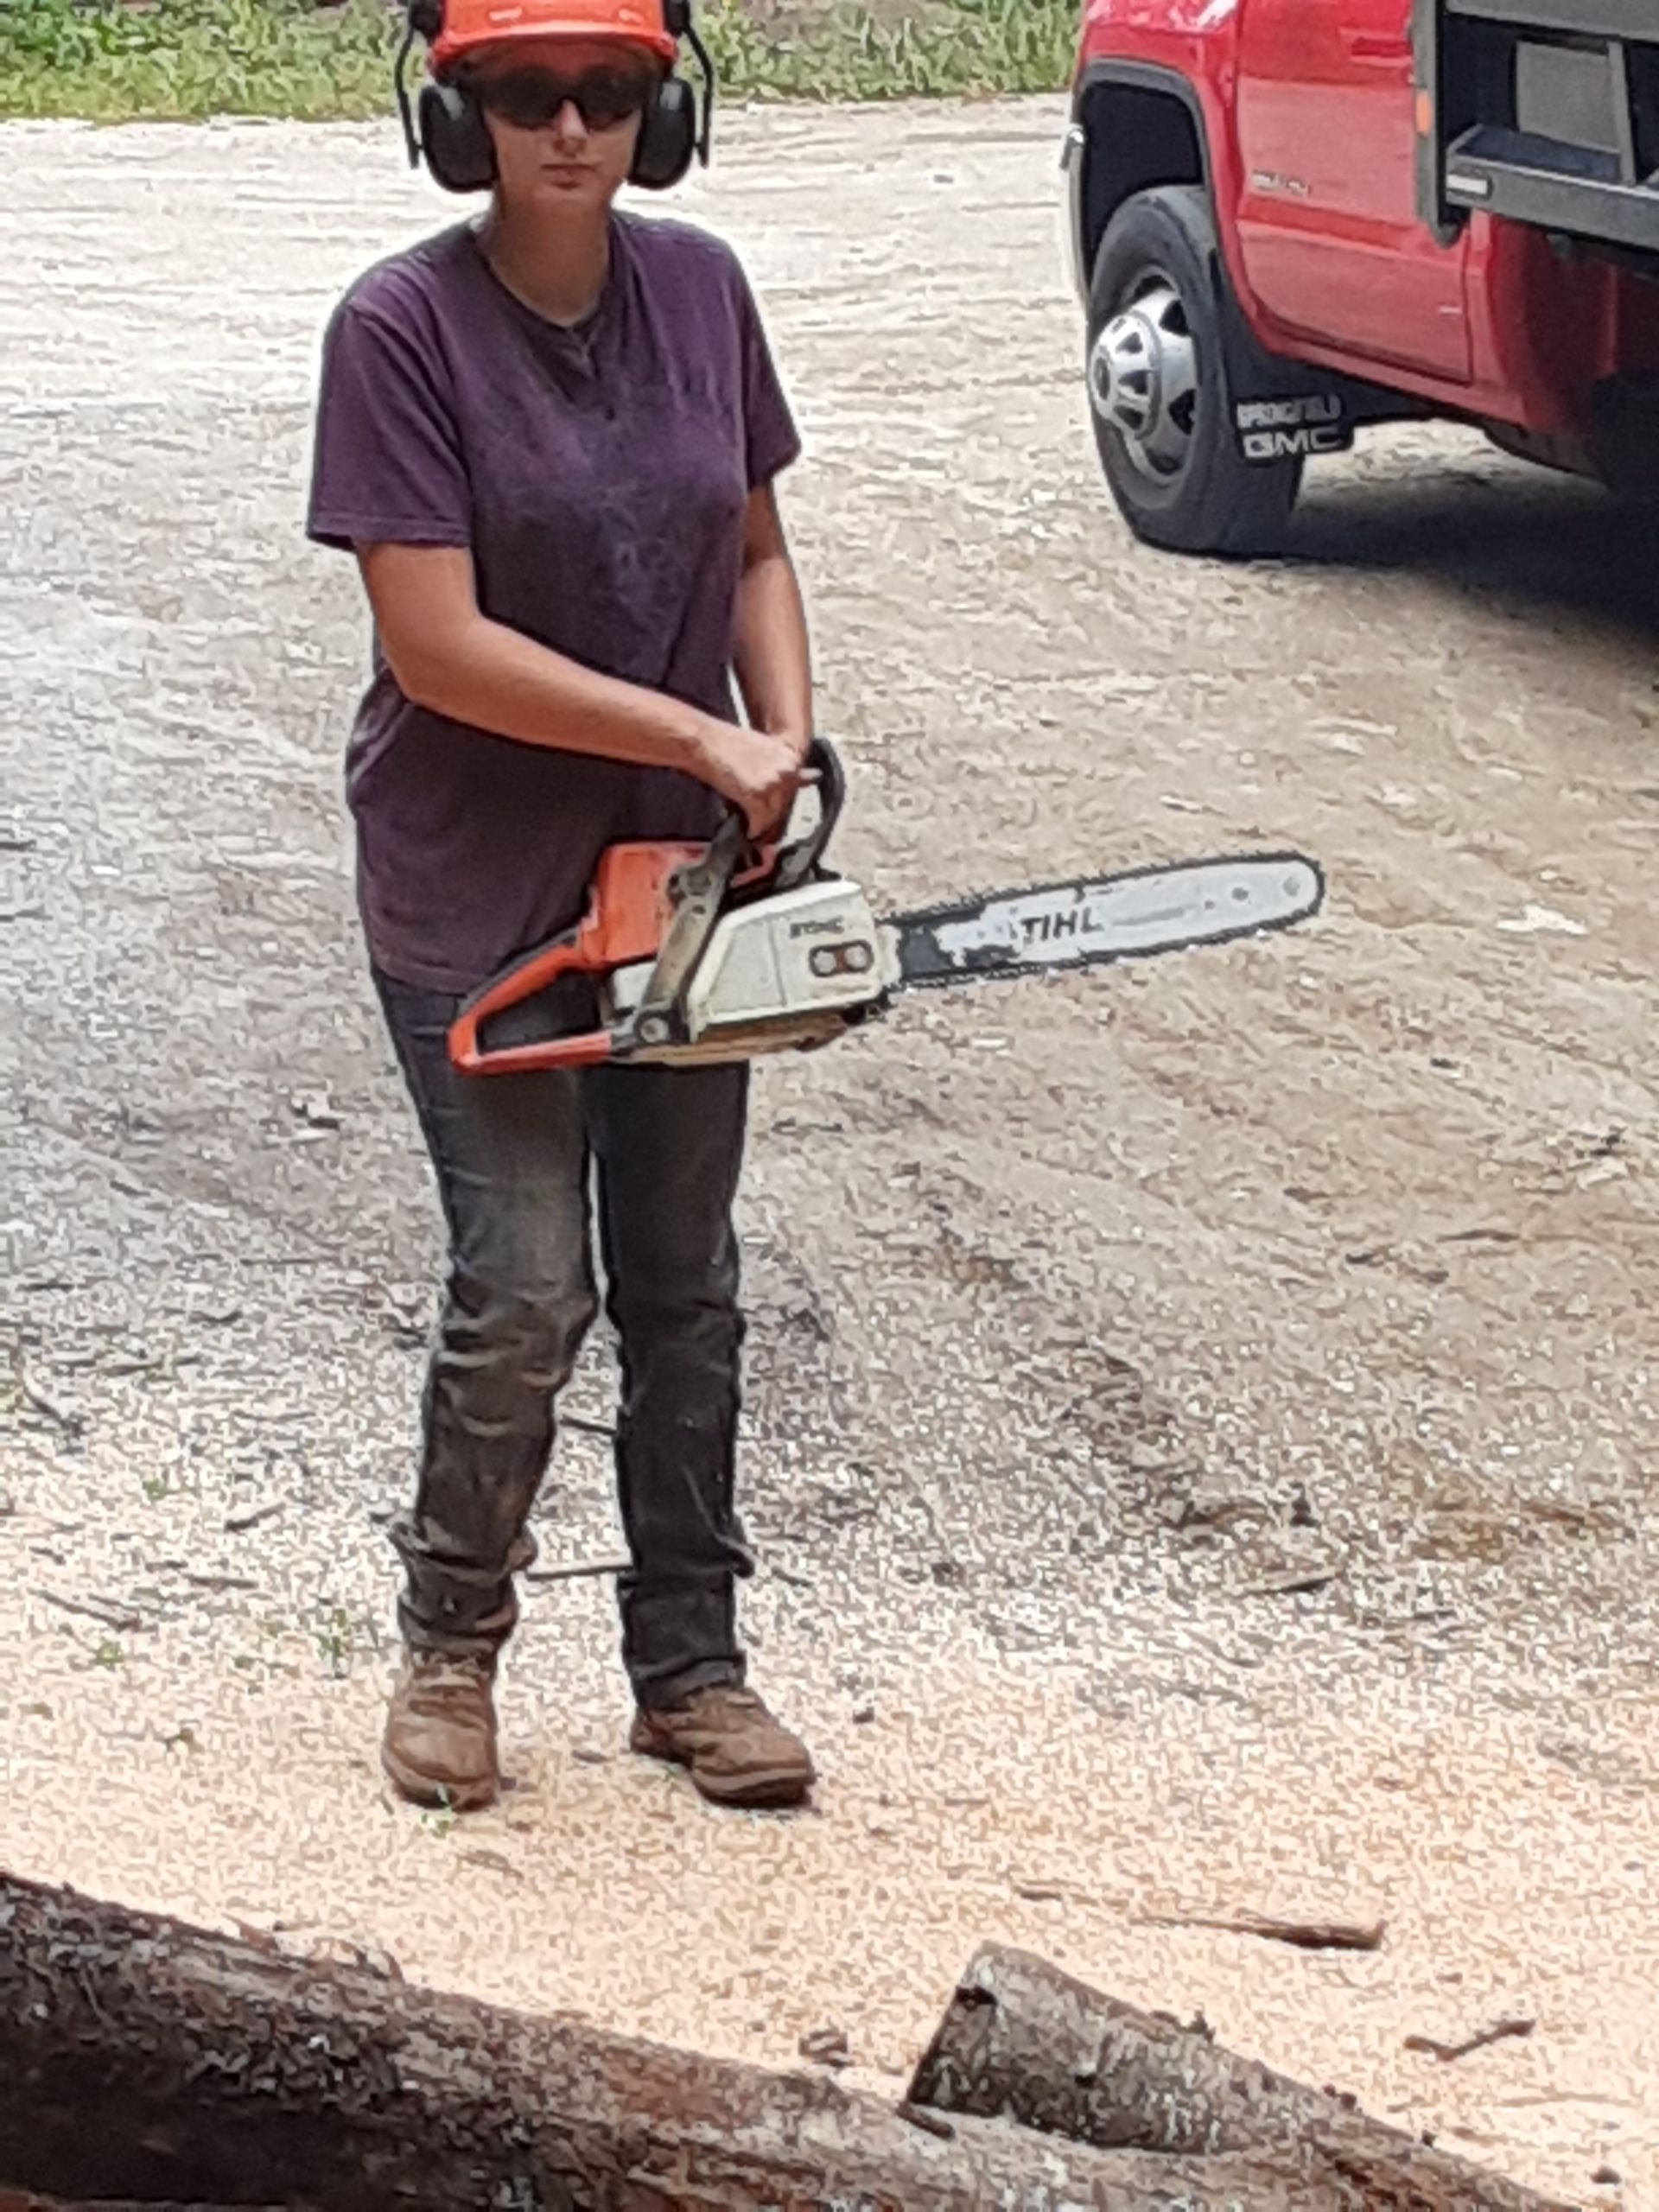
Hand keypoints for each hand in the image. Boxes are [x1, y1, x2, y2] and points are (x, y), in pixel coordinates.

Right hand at [696, 720, 812, 841]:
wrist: (702, 741)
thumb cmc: (725, 742)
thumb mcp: (762, 746)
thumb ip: (783, 765)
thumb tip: (814, 776)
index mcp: (791, 756)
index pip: (794, 788)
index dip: (779, 799)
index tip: (769, 805)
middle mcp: (787, 769)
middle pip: (785, 803)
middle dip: (771, 812)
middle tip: (758, 817)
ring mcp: (773, 783)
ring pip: (773, 815)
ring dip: (762, 822)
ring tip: (752, 825)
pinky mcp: (756, 796)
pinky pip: (760, 822)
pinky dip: (753, 829)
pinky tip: (748, 831)